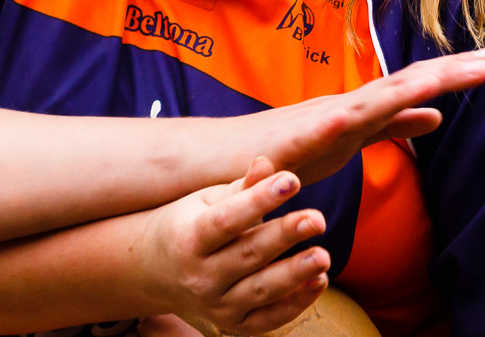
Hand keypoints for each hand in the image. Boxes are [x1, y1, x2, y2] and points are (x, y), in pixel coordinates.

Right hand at [136, 158, 328, 335]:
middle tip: (317, 218)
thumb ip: (241, 187)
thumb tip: (267, 164)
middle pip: (247, 255)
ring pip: (260, 291)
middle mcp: (201, 276)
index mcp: (190, 238)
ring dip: (295, 274)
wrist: (160, 272)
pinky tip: (320, 280)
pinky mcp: (235, 324)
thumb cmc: (190, 224)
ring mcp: (217, 305)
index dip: (259, 200)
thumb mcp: (207, 201)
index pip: (227, 219)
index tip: (291, 180)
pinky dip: (296, 303)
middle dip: (284, 236)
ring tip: (324, 256)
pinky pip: (269, 318)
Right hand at [234, 50, 484, 186]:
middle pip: (404, 85)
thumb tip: (437, 117)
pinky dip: (349, 117)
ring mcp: (320, 120)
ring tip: (445, 78)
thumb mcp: (352, 140)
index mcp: (363, 110)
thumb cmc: (285, 152)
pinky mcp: (295, 140)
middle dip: (447, 72)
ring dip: (410, 87)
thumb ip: (391, 127)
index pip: (414, 87)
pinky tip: (368, 110)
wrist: (223, 160)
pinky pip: (326, 128)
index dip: (452, 74)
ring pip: (373, 100)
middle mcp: (346, 107)